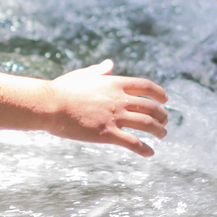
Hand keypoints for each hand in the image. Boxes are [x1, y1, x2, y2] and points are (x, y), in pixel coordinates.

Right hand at [47, 59, 168, 156]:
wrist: (50, 105)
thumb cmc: (62, 90)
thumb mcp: (83, 75)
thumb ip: (99, 70)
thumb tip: (110, 63)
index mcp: (115, 83)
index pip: (145, 86)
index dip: (159, 93)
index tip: (165, 99)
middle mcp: (119, 99)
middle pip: (150, 106)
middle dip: (162, 114)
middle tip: (165, 121)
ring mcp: (114, 117)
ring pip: (147, 124)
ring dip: (158, 130)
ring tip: (162, 135)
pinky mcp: (107, 134)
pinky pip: (133, 143)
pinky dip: (144, 149)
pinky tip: (150, 153)